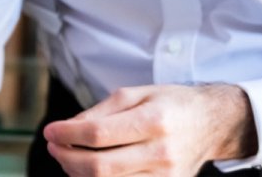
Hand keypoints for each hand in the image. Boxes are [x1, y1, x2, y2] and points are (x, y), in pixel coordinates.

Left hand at [44, 84, 256, 175]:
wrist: (211, 123)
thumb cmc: (171, 103)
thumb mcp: (136, 93)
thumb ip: (100, 111)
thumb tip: (68, 127)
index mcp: (153, 121)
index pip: (98, 134)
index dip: (67, 134)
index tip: (50, 130)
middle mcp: (161, 152)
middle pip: (100, 166)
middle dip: (66, 157)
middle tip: (53, 145)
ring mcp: (165, 176)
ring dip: (77, 172)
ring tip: (66, 155)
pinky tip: (86, 168)